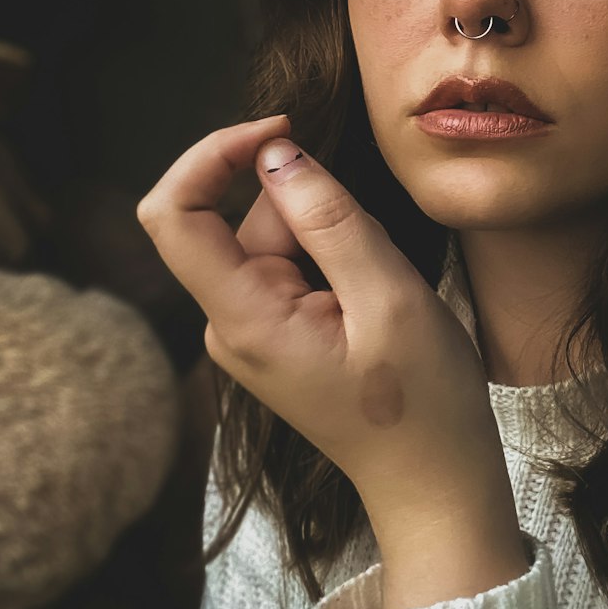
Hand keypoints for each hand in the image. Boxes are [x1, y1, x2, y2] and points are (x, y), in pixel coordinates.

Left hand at [135, 115, 510, 541]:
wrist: (434, 478)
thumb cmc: (421, 401)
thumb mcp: (388, 297)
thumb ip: (330, 219)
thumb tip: (277, 152)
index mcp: (243, 319)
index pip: (173, 214)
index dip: (212, 154)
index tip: (282, 130)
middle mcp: (230, 322)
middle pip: (242, 219)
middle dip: (311, 209)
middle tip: (377, 259)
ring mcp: (252, 329)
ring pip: (275, 239)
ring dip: (333, 239)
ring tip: (383, 294)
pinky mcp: (276, 331)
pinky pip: (294, 265)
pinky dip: (336, 261)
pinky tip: (374, 302)